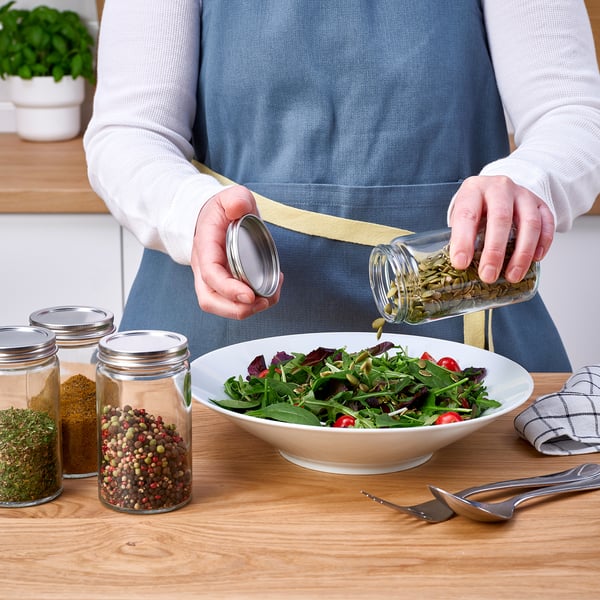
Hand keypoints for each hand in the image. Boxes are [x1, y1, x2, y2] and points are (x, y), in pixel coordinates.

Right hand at [191, 185, 282, 318]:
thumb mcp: (231, 196)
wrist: (216, 216)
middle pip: (210, 300)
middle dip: (236, 309)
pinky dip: (253, 303)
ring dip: (245, 310)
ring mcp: (213, 279)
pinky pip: (233, 302)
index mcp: (205, 247)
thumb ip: (236, 199)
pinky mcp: (225, 284)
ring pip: (220, 306)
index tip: (249, 296)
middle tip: (262, 303)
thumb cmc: (223, 209)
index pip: (211, 275)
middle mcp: (204, 267)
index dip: (229, 290)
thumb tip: (238, 209)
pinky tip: (270, 290)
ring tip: (269, 299)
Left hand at [448, 175, 554, 282]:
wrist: (494, 190)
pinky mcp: (540, 202)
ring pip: (529, 222)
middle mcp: (499, 188)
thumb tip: (460, 269)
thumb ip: (460, 238)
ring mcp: (522, 194)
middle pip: (501, 218)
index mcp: (473, 191)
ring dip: (522, 253)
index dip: (463, 241)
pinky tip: (535, 259)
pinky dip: (543, 243)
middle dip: (494, 251)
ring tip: (512, 275)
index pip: (467, 215)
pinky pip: (547, 222)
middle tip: (488, 275)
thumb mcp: (460, 218)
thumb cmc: (476, 208)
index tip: (461, 264)